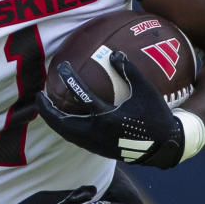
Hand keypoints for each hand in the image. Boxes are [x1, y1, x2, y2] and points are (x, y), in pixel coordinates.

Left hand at [37, 51, 184, 167]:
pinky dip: (65, 128)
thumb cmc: (156, 115)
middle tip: (39, 96)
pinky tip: (63, 120)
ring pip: (67, 133)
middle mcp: (98, 134)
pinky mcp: (99, 150)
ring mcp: (97, 145)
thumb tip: (114, 53)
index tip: (62, 67)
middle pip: (63, 123)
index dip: (70, 79)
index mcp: (108, 118)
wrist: (165, 147)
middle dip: (47, 110)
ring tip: (46, 109)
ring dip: (54, 121)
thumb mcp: (145, 91)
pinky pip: (75, 139)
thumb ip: (129, 71)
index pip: (82, 95)